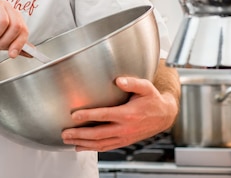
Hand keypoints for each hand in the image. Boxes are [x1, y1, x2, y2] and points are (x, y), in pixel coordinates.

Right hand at [0, 0, 28, 57]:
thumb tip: (31, 53)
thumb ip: (14, 45)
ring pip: (3, 22)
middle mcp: (7, 7)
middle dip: (4, 41)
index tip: (11, 54)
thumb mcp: (0, 40)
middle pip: (15, 25)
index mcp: (13, 15)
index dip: (19, 44)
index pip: (23, 29)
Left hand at [60, 76, 178, 151]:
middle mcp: (125, 128)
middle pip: (98, 133)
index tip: (75, 116)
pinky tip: (81, 147)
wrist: (164, 116)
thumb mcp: (146, 87)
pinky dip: (92, 148)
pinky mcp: (124, 141)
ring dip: (83, 143)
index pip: (104, 116)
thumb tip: (119, 80)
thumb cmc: (153, 100)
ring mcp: (124, 137)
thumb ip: (132, 83)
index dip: (88, 116)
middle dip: (80, 134)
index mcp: (128, 114)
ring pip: (100, 143)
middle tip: (65, 133)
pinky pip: (106, 147)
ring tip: (68, 140)